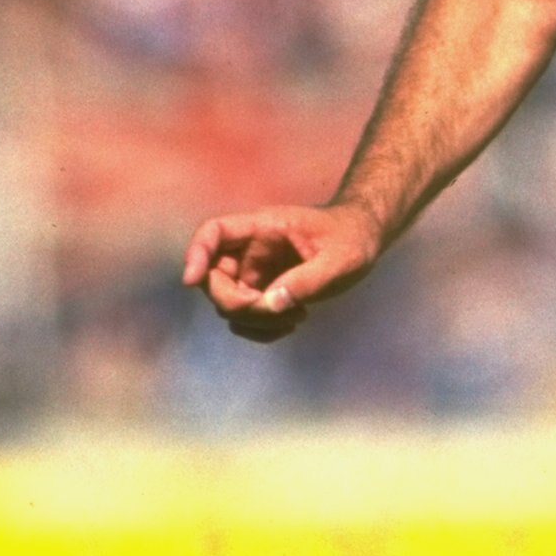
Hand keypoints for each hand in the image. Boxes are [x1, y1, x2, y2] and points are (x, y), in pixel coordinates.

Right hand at [181, 200, 382, 342]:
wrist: (364, 239)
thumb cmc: (353, 239)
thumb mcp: (340, 259)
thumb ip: (307, 281)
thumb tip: (270, 304)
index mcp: (262, 227)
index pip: (213, 232)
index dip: (196, 254)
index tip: (191, 280)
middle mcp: (250, 249)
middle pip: (213, 278)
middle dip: (236, 303)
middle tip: (274, 310)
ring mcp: (254, 272)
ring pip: (229, 303)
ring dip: (254, 320)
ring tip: (296, 315)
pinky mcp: (263, 291)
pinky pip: (246, 316)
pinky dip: (262, 328)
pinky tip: (293, 322)